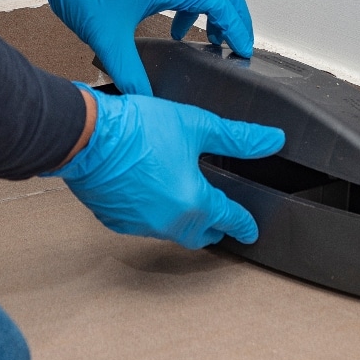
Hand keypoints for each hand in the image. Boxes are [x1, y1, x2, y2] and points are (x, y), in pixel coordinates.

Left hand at [17, 0, 252, 95]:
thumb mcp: (107, 39)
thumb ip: (129, 72)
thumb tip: (146, 100)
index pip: (217, 1)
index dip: (235, 25)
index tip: (242, 49)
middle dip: (236, 13)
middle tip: (238, 42)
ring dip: (218, 7)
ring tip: (213, 38)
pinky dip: (195, 5)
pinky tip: (177, 30)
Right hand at [45, 86, 283, 248]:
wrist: (87, 137)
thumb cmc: (137, 129)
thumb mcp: (196, 125)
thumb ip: (238, 137)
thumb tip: (272, 140)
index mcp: (194, 203)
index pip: (229, 219)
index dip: (244, 223)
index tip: (250, 230)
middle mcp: (169, 222)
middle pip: (200, 234)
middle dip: (213, 227)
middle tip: (221, 218)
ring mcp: (140, 225)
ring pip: (171, 231)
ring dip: (183, 220)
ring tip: (186, 200)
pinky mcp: (115, 220)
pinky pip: (144, 225)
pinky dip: (154, 214)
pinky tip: (152, 194)